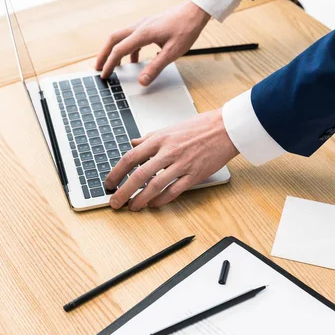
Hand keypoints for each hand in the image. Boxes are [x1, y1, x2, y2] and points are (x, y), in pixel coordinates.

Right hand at [95, 0, 209, 85]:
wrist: (195, 11)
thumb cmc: (186, 29)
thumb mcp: (172, 52)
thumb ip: (155, 67)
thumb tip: (141, 81)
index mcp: (143, 34)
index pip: (119, 50)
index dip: (110, 64)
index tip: (105, 76)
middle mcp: (139, 27)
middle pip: (113, 39)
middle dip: (103, 55)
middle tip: (98, 68)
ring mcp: (143, 25)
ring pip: (121, 37)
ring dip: (114, 51)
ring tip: (113, 66)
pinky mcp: (148, 26)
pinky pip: (132, 38)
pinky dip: (128, 50)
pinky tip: (134, 61)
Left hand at [105, 109, 238, 210]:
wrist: (225, 128)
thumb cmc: (199, 127)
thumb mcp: (169, 128)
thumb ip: (150, 138)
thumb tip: (133, 143)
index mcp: (159, 139)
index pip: (130, 158)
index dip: (116, 173)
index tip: (109, 183)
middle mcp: (168, 152)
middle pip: (139, 175)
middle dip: (123, 192)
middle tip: (115, 202)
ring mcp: (181, 165)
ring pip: (155, 186)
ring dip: (140, 199)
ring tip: (132, 207)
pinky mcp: (194, 175)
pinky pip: (174, 191)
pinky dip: (161, 200)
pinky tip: (153, 205)